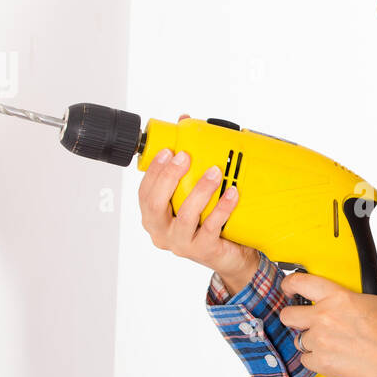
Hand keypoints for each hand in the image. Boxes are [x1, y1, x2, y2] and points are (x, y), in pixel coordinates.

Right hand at [138, 112, 258, 289]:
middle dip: (169, 178)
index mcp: (154, 217)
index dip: (153, 171)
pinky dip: (222, 209)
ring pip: (185, 216)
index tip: (167, 151)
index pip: (145, 193)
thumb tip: (184, 120)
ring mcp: (182, 244)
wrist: (231, 255)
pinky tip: (232, 194)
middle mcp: (162, 232)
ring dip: (199, 191)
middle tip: (186, 156)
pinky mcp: (203, 251)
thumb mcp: (193, 192)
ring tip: (214, 172)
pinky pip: (211, 228)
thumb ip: (186, 160)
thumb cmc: (207, 222)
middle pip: (156, 205)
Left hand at [278, 273, 376, 376]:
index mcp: (338, 298)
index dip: (290, 283)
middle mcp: (324, 318)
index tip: (289, 287)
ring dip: (311, 341)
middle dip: (293, 316)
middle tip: (304, 320)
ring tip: (329, 343)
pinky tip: (331, 357)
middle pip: (288, 314)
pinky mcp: (321, 363)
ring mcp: (320, 342)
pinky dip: (315, 359)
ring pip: (299, 340)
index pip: (301, 283)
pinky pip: (306, 360)